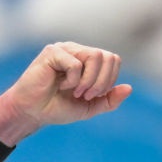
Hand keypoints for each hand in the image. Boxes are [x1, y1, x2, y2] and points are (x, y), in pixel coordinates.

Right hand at [0, 42, 131, 143]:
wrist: (31, 112)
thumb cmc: (56, 108)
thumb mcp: (88, 108)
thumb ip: (108, 100)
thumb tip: (129, 89)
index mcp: (87, 60)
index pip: (113, 60)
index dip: (108, 81)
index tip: (92, 96)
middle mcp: (78, 50)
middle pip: (107, 57)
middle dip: (100, 82)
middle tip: (85, 95)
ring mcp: (65, 49)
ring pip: (95, 56)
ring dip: (88, 81)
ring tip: (75, 91)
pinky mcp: (53, 52)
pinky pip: (76, 63)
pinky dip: (73, 80)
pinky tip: (60, 86)